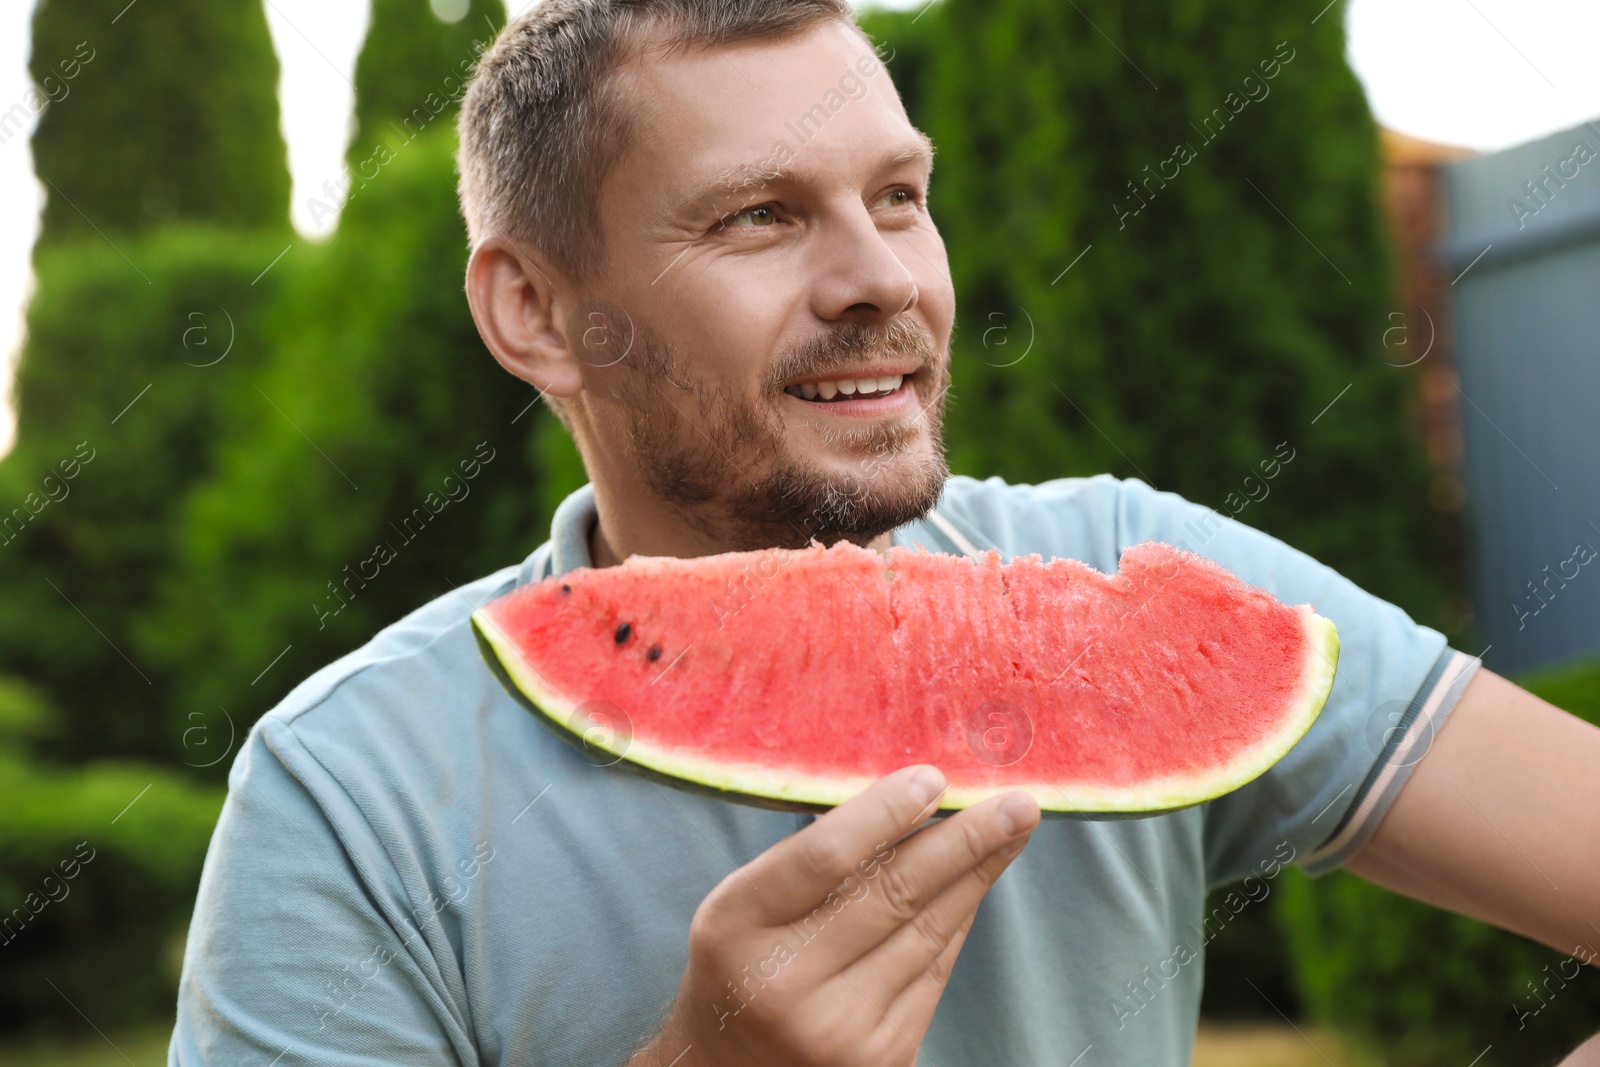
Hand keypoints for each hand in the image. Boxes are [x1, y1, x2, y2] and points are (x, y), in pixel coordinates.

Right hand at [629, 764, 1040, 1066]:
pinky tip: (977, 882)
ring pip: (929, 931)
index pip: (826, 857)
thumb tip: (912, 798)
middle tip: (1019, 803)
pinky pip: (936, 969)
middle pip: (895, 893)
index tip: (935, 778)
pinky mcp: (882, 1057)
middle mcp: (786, 984)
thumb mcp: (745, 905)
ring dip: (978, 874)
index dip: (886, 813)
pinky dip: (959, 918)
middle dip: (967, 841)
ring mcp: (839, 1029)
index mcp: (736, 928)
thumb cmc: (741, 964)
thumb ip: (812, 859)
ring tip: (1014, 829)